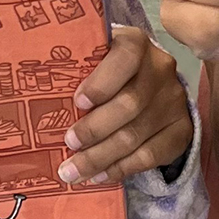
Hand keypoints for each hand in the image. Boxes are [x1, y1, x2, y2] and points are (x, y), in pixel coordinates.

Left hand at [57, 25, 192, 185]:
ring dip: (100, 158)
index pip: (125, 57)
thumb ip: (77, 69)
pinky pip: (151, 156)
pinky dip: (121, 168)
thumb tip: (37, 97)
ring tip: (72, 172)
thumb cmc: (107, 70)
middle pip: (130, 104)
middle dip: (94, 129)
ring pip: (136, 135)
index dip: (102, 83)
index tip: (78, 103)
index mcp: (136, 43)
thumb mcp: (95, 58)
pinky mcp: (181, 128)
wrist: (149, 81)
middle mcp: (161, 68)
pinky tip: (99, 176)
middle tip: (69, 145)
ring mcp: (174, 100)